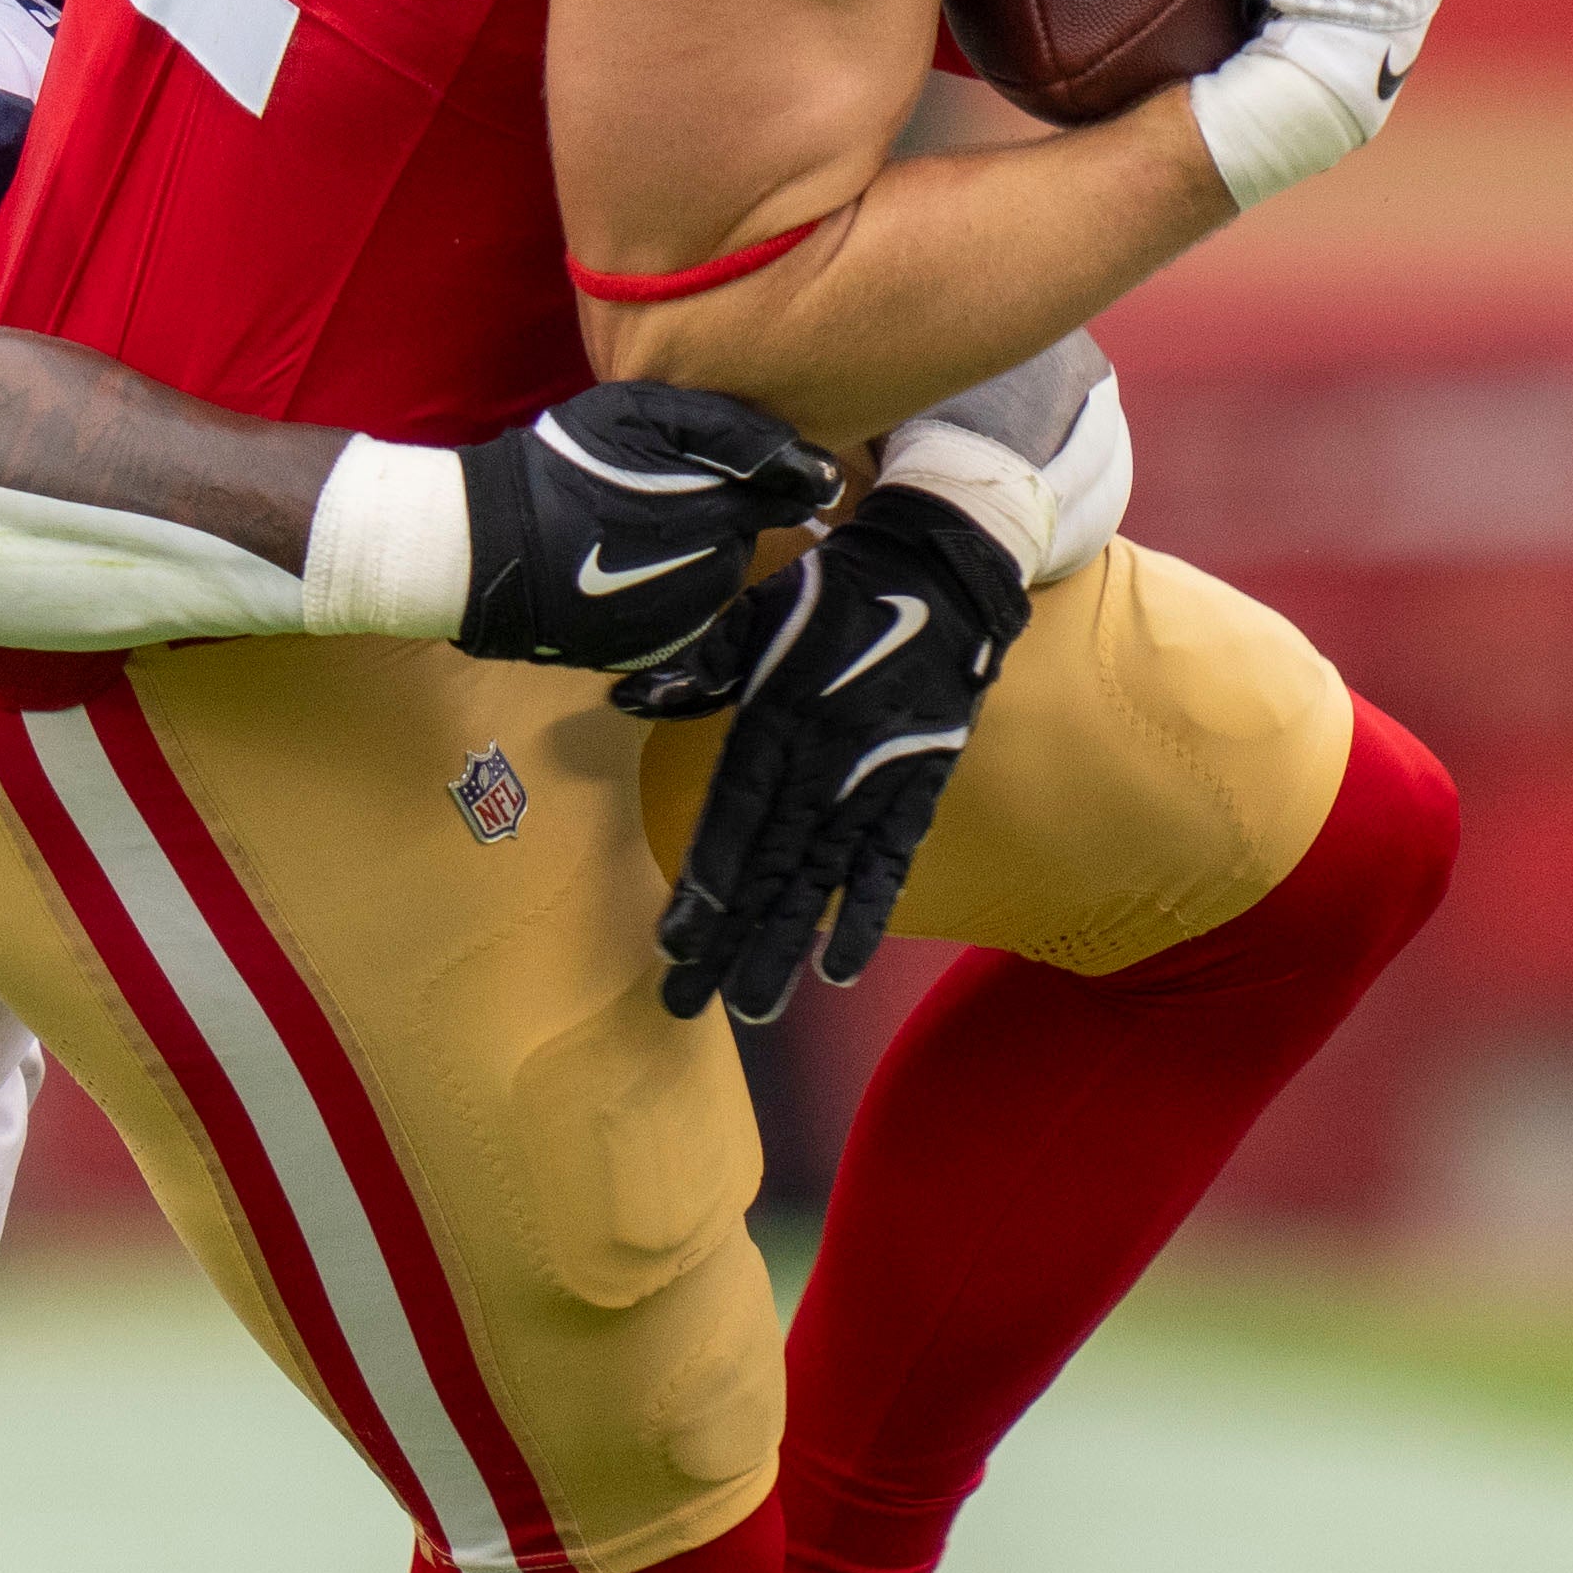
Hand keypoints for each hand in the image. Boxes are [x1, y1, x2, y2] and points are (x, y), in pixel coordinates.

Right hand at [445, 378, 843, 671]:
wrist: (490, 544)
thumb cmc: (568, 463)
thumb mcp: (646, 414)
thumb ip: (738, 434)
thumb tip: (821, 471)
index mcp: (728, 515)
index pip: (788, 494)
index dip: (769, 475)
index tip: (740, 465)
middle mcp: (720, 573)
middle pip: (745, 534)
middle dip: (718, 511)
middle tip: (656, 489)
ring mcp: (687, 618)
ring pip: (713, 573)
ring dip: (690, 550)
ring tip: (630, 528)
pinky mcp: (652, 651)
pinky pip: (679, 613)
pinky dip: (661, 590)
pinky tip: (620, 569)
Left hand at [616, 484, 1033, 1023]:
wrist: (946, 566)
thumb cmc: (834, 591)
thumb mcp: (758, 609)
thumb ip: (697, 663)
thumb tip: (626, 700)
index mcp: (779, 711)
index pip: (733, 815)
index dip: (703, 883)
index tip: (671, 942)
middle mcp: (827, 756)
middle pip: (770, 864)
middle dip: (728, 939)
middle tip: (689, 1004)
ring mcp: (878, 776)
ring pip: (823, 877)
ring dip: (785, 945)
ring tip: (751, 1007)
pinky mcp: (921, 785)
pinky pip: (890, 862)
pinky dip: (865, 914)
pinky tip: (838, 968)